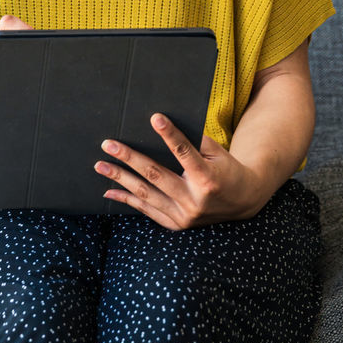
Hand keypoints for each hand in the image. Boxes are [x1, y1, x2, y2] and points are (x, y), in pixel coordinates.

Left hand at [93, 114, 268, 228]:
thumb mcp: (218, 152)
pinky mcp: (176, 224)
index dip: (169, 134)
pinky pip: (147, 210)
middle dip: (129, 158)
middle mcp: (195, 200)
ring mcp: (184, 216)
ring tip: (100, 166)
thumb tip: (162, 125)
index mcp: (208, 178)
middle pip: (156, 175)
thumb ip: (194, 141)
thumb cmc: (226, 169)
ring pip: (146, 194)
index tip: (155, 118)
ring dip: (120, 179)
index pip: (184, 152)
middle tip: (108, 144)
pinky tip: (108, 192)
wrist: (242, 201)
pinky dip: (127, 200)